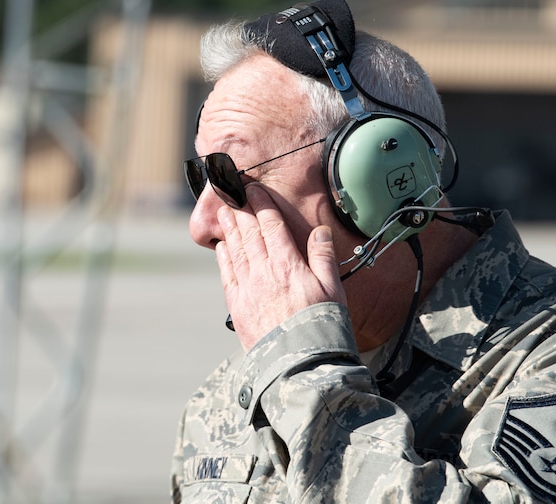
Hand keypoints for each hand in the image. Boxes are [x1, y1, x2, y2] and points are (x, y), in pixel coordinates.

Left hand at [215, 184, 347, 350]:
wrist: (300, 364)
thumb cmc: (323, 327)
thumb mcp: (333, 289)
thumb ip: (324, 257)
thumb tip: (320, 231)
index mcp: (288, 265)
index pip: (271, 226)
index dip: (261, 205)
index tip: (253, 190)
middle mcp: (264, 273)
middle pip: (249, 234)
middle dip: (241, 211)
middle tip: (231, 194)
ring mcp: (248, 289)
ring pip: (235, 251)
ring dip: (229, 229)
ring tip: (224, 213)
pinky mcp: (238, 306)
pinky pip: (227, 275)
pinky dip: (224, 257)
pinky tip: (222, 247)